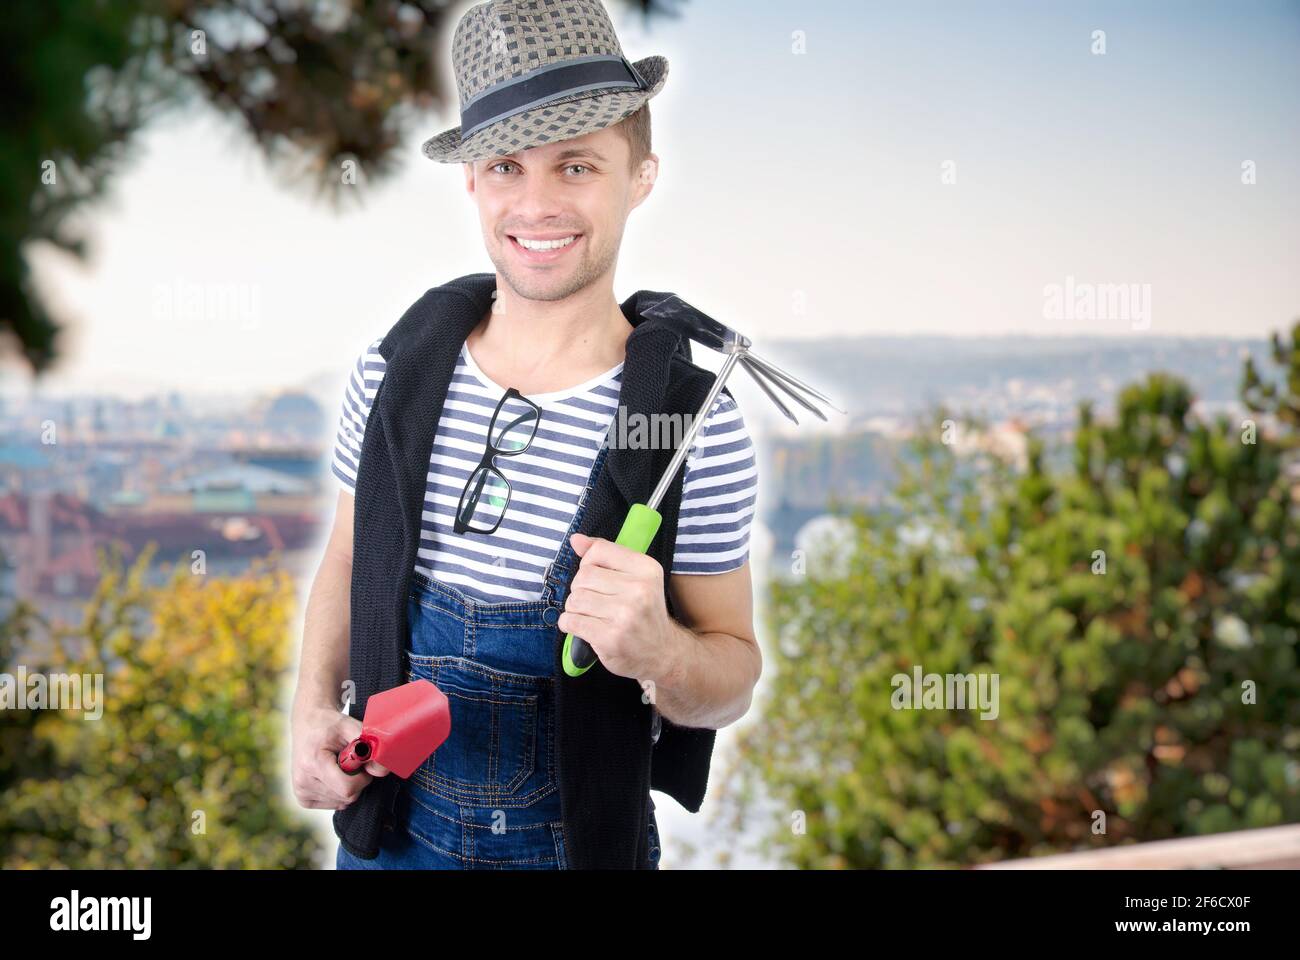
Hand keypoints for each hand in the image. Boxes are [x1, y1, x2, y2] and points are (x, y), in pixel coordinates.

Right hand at [290, 701, 389, 810]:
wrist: (307, 723)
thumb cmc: (329, 724)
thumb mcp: (350, 726)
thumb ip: (369, 746)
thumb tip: (383, 769)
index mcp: (313, 763)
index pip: (347, 788)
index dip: (362, 778)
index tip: (362, 763)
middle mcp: (303, 781)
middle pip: (347, 796)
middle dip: (357, 780)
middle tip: (351, 761)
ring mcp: (301, 792)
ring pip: (342, 801)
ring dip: (349, 785)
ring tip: (339, 765)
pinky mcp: (303, 799)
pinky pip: (335, 803)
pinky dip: (340, 791)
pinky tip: (334, 774)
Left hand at [557, 533, 682, 683]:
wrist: (662, 652)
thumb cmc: (645, 613)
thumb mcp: (636, 578)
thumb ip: (605, 555)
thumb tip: (576, 539)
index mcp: (646, 569)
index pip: (599, 551)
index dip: (589, 563)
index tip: (597, 577)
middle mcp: (639, 590)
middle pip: (583, 576)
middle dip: (581, 589)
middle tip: (595, 601)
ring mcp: (625, 615)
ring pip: (575, 599)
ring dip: (575, 608)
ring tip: (590, 615)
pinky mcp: (610, 638)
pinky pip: (571, 621)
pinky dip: (569, 623)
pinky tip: (583, 626)